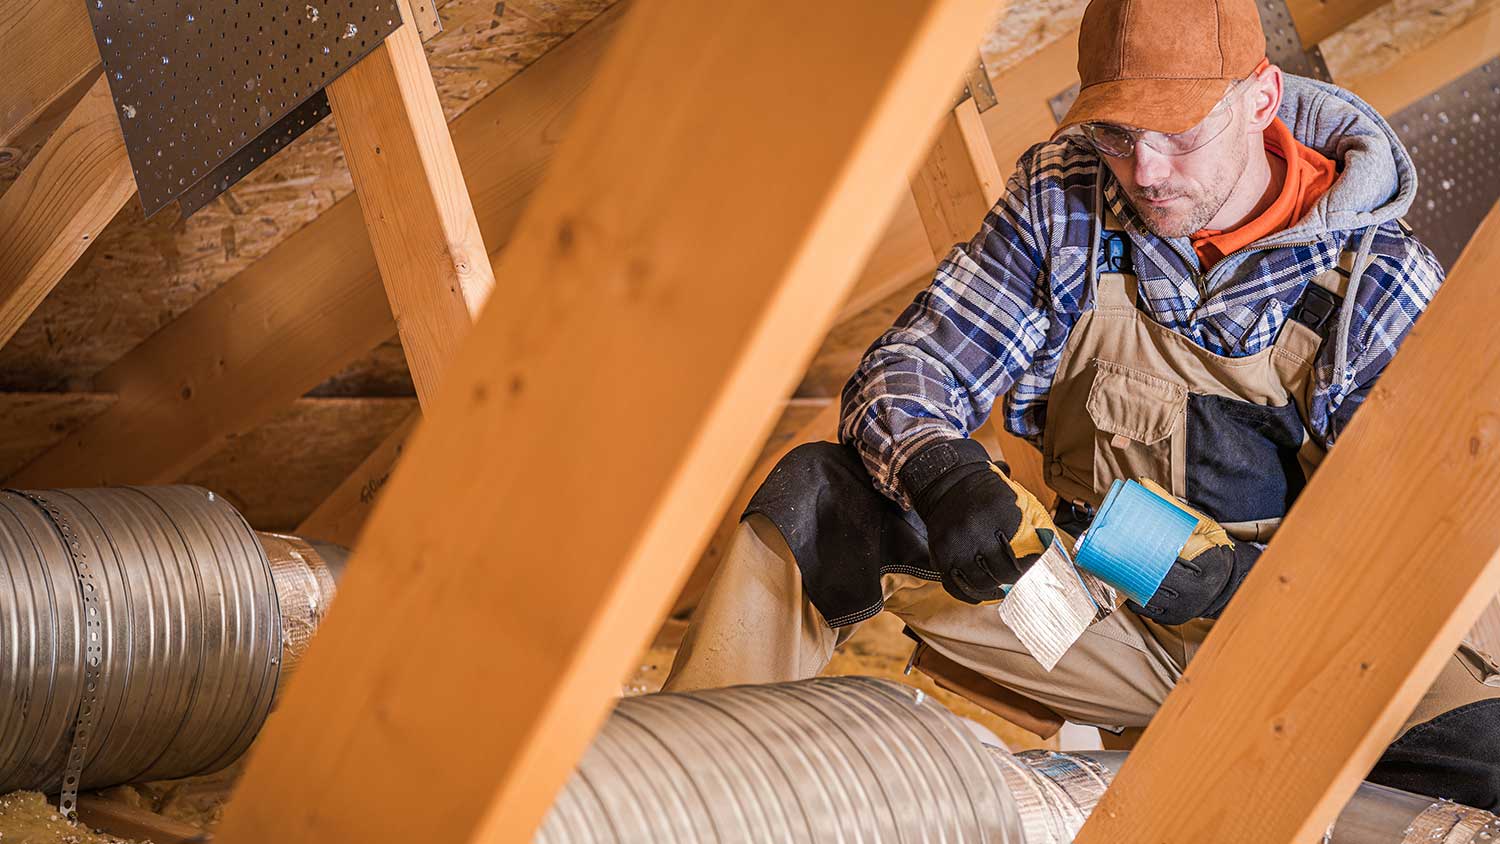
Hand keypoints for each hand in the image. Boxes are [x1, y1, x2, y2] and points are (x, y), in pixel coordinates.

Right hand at [906, 440, 1058, 603]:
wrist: (948, 482)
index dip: (1030, 567)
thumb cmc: (986, 493)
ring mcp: (956, 545)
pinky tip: (980, 592)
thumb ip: (1030, 522)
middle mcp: (977, 531)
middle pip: (1001, 572)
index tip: (1035, 569)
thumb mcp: (1012, 499)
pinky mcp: (940, 554)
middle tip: (1017, 578)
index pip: (1022, 555)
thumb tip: (1050, 548)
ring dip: (992, 589)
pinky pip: (955, 585)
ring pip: (979, 583)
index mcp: (1001, 516)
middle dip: (1012, 578)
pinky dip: (969, 594)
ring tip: (999, 587)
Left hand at [1126, 479, 1261, 624]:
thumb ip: (1173, 506)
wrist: (1229, 581)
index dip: (1147, 552)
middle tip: (1112, 553)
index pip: (1170, 557)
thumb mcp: (1200, 524)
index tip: (1125, 541)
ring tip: (1113, 568)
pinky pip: (1149, 610)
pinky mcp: (1177, 618)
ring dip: (1130, 583)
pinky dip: (1135, 598)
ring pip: (1149, 596)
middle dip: (1133, 567)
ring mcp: (1187, 607)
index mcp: (1208, 563)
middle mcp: (1198, 590)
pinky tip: (1124, 586)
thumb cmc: (1212, 547)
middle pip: (1156, 578)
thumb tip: (1143, 484)